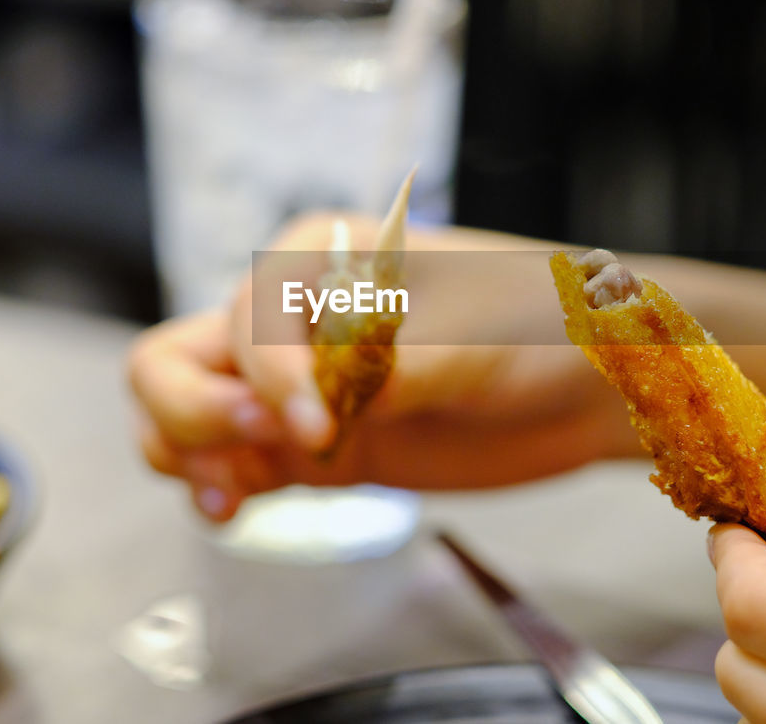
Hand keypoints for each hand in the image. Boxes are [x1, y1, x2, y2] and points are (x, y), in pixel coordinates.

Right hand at [128, 213, 636, 520]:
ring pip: (180, 410)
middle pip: (175, 358)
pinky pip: (231, 462)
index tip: (319, 422)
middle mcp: (294, 319)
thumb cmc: (546, 324)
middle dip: (196, 410)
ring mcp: (298, 385)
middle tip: (262, 446)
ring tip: (232, 496)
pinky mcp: (316, 444)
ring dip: (186, 451)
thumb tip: (336, 399)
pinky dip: (215, 484)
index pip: (248, 316)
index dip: (268, 373)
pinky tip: (238, 508)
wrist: (590, 386)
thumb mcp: (485, 334)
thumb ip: (405, 366)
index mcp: (322, 258)